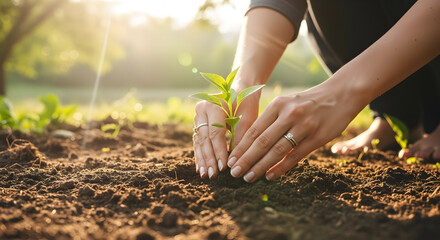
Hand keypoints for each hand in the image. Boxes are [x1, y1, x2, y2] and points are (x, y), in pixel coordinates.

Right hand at [193, 87, 259, 178]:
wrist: (240, 90)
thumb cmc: (246, 103)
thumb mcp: (247, 118)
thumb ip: (240, 137)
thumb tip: (235, 162)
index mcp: (213, 105)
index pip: (215, 132)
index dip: (218, 151)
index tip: (223, 167)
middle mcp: (201, 110)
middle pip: (204, 138)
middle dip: (209, 158)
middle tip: (212, 175)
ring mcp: (197, 117)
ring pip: (199, 141)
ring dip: (203, 160)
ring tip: (206, 175)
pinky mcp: (198, 124)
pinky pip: (198, 142)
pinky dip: (201, 156)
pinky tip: (201, 169)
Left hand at [227, 82, 364, 182]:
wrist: (342, 94)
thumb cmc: (309, 102)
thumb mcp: (288, 103)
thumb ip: (272, 120)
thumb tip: (252, 143)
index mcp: (278, 105)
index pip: (254, 130)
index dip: (241, 147)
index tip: (230, 160)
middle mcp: (289, 114)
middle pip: (262, 142)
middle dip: (246, 159)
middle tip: (234, 173)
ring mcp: (304, 126)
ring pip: (277, 150)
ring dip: (260, 166)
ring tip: (248, 177)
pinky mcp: (317, 137)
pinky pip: (295, 156)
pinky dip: (281, 168)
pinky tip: (270, 176)